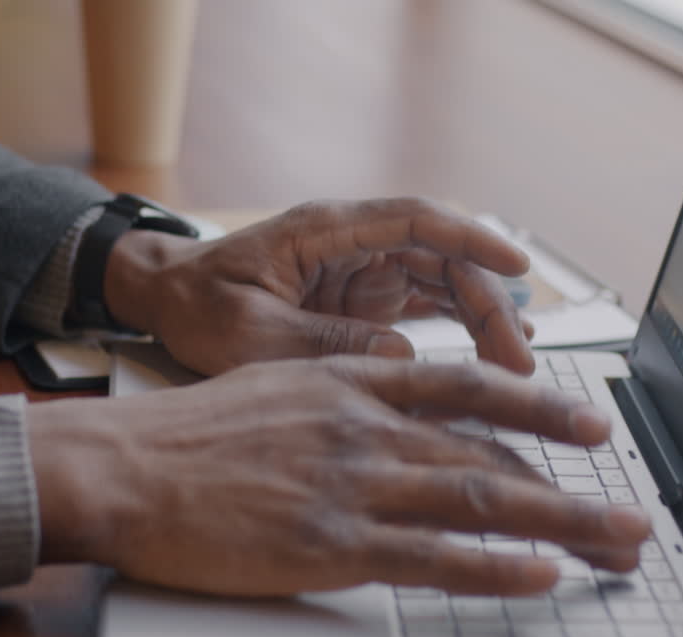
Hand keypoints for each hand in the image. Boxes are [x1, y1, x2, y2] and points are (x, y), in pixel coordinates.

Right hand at [28, 357, 649, 596]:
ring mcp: (351, 484)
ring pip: (482, 500)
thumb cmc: (186, 434)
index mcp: (349, 381)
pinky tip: (540, 575)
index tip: (591, 423)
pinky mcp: (329, 545)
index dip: (540, 404)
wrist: (123, 467)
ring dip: (563, 525)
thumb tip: (386, 418)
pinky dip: (495, 569)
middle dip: (572, 486)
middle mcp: (364, 425)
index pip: (468, 387)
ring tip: (617, 546)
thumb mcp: (272, 389)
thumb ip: (338, 400)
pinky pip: (431, 558)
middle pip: (492, 453)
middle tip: (626, 513)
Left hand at [104, 198, 535, 375]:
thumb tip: (399, 356)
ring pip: (440, 284)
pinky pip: (421, 309)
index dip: (472, 240)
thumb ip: (319, 342)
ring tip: (514, 370)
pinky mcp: (359, 301)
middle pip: (441, 259)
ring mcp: (359, 272)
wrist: (164, 301)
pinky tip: (487, 359)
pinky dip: (457, 330)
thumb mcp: (247, 331)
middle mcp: (352, 244)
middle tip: (517, 361)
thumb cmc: (196, 305)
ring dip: (480, 320)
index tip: (518, 266)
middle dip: (487, 303)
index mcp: (324, 232)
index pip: (415, 220)